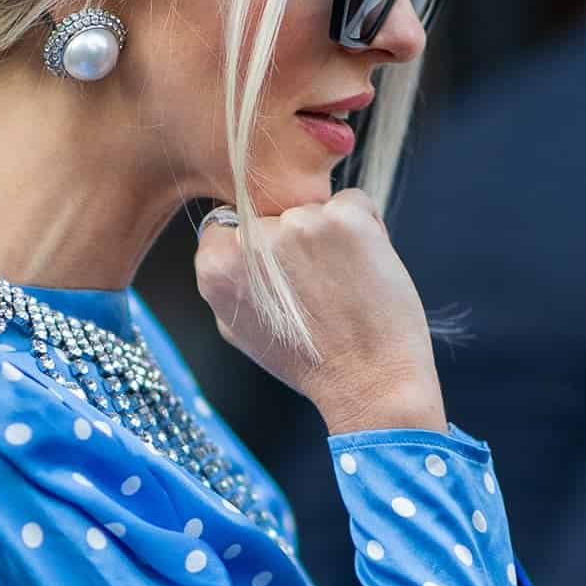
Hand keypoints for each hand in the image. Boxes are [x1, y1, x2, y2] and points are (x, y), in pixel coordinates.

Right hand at [195, 191, 444, 434]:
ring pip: (312, 207)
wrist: (369, 383)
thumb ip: (227, 282)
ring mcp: (298, 225)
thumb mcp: (239, 330)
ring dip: (329, 234)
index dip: (259, 245)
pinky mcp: (344, 219)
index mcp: (216, 266)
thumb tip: (230, 244)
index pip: (228, 223)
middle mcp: (251, 240)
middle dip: (293, 239)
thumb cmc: (310, 363)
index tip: (280, 271)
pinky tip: (363, 269)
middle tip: (315, 285)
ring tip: (341, 282)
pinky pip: (353, 202)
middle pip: (272, 214)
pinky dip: (363, 227)